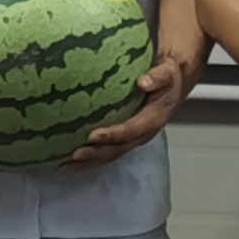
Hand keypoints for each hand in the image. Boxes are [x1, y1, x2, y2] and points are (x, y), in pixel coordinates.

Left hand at [65, 51, 192, 165]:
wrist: (172, 87)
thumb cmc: (167, 78)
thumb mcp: (167, 72)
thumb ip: (158, 77)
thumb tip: (143, 81)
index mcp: (153, 119)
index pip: (131, 130)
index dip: (113, 135)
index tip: (93, 136)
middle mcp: (142, 134)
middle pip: (118, 149)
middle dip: (96, 154)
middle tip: (75, 155)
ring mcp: (134, 139)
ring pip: (111, 155)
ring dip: (90, 162)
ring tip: (67, 166)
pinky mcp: (126, 139)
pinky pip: (108, 152)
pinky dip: (91, 158)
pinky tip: (71, 160)